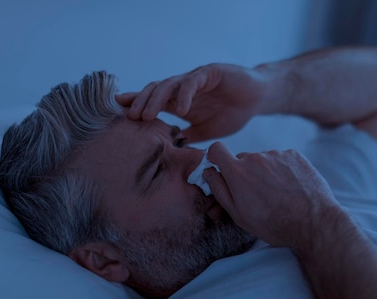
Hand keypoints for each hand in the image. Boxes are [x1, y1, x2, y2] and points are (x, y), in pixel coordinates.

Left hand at [115, 64, 269, 141]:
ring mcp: (195, 79)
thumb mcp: (207, 132)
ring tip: (147, 114)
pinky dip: (185, 94)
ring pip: (168, 85)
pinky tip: (181, 108)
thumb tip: (172, 148)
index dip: (136, 105)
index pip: (153, 102)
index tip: (119, 115)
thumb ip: (190, 137)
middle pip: (154, 91)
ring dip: (155, 99)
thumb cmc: (233, 113)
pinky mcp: (209, 73)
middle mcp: (183, 89)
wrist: (257, 99)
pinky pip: (192, 82)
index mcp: (180, 102)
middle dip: (140, 103)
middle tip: (130, 118)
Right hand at [202, 142, 340, 249]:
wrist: (313, 222)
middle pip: (242, 159)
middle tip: (256, 195)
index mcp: (237, 172)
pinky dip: (282, 170)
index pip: (216, 149)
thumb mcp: (238, 214)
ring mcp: (277, 155)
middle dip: (244, 173)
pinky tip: (290, 188)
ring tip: (277, 194)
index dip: (216, 158)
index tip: (220, 167)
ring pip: (263, 160)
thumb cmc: (274, 224)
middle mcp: (256, 158)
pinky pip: (281, 159)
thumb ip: (219, 189)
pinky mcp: (294, 155)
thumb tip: (209, 171)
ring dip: (265, 172)